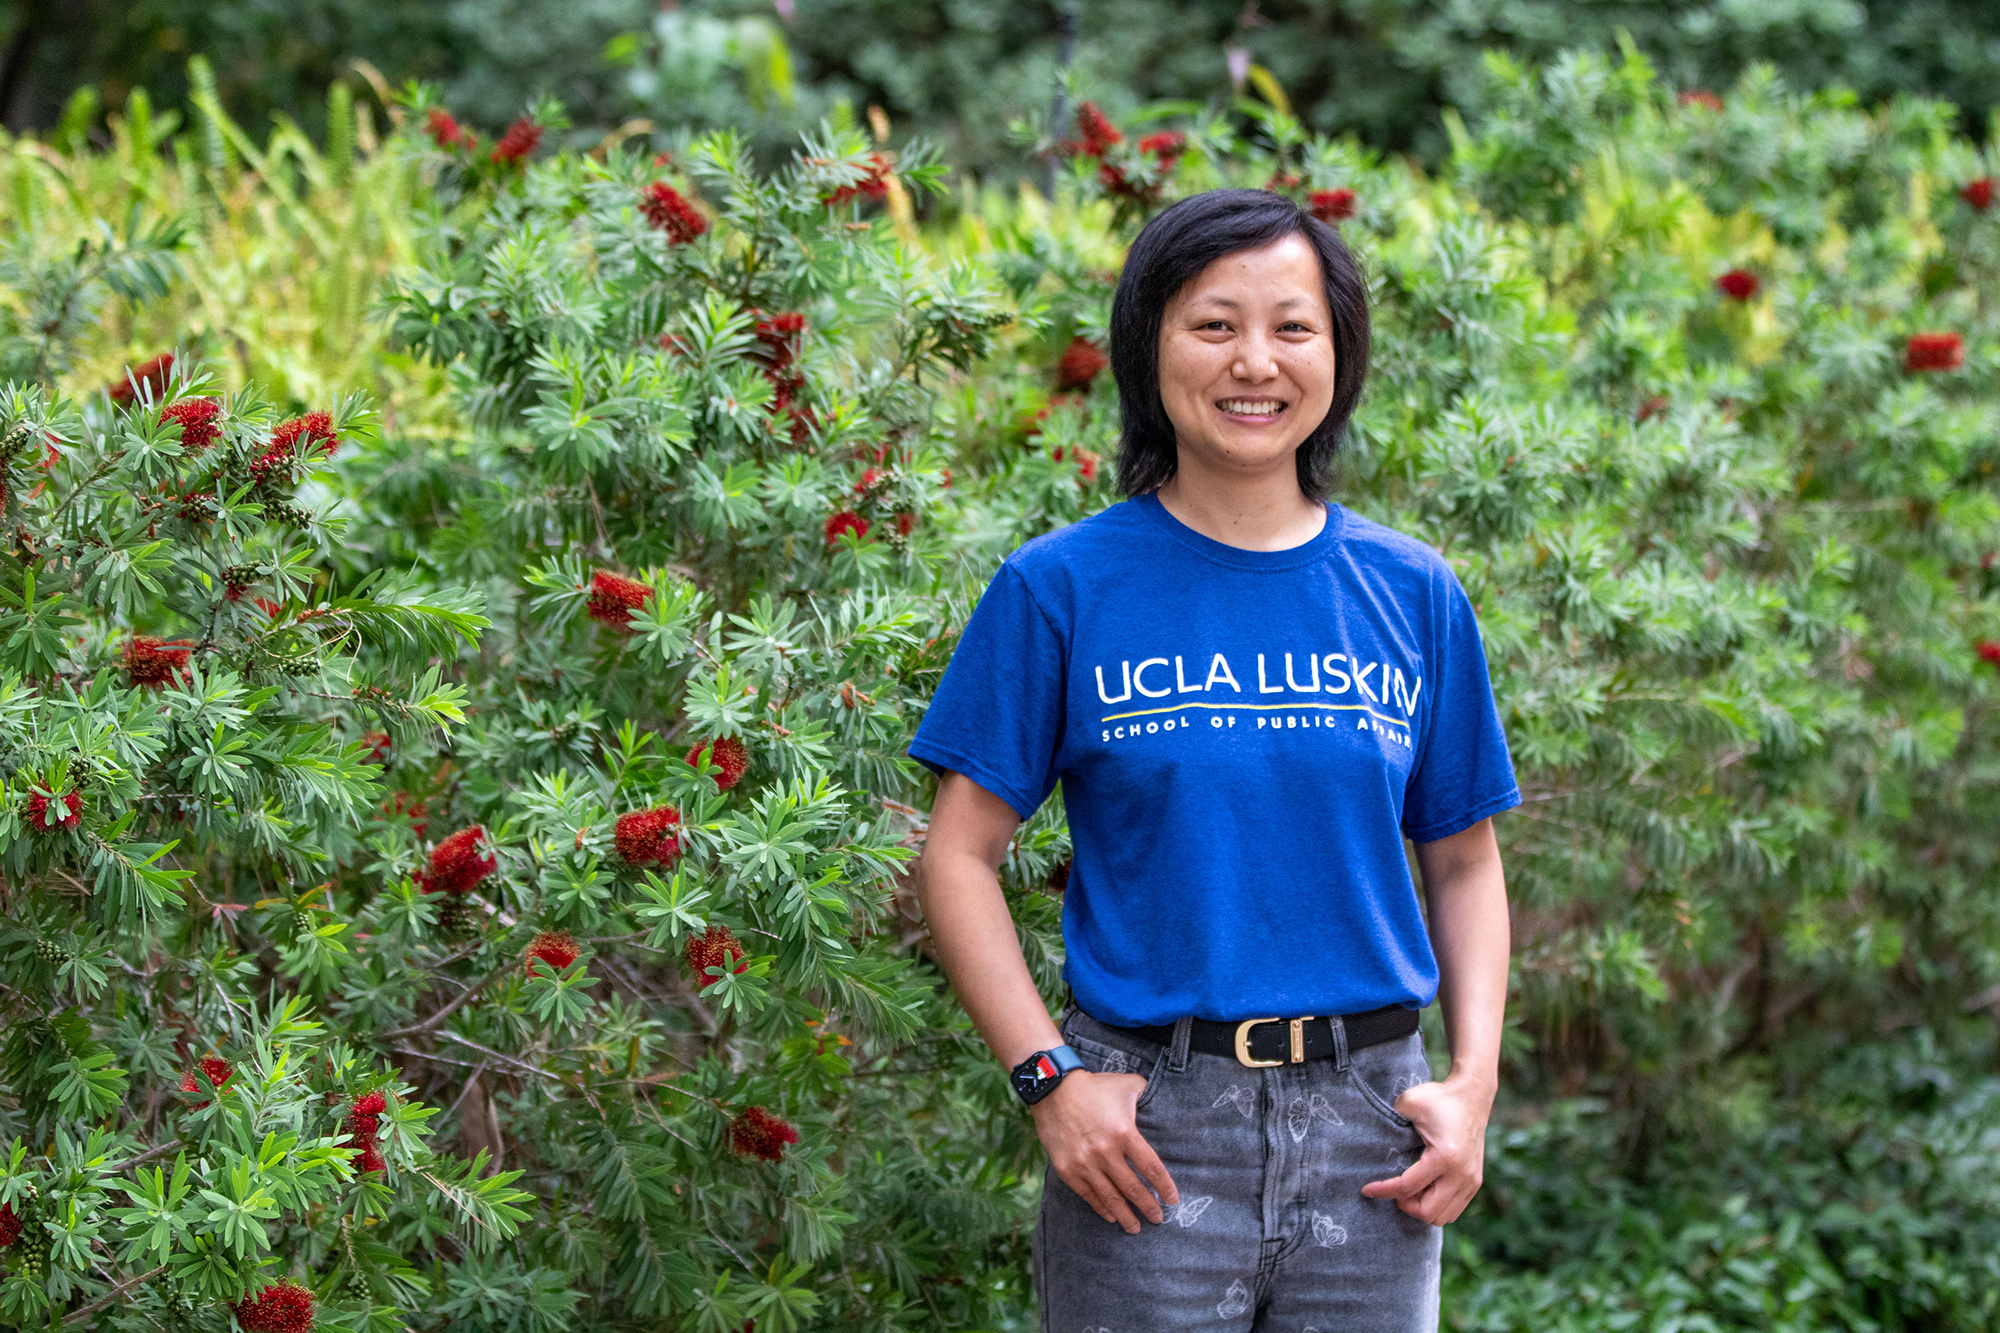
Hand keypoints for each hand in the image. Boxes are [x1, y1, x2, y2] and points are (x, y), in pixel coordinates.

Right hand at [1030, 1068, 1177, 1233]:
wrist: (1052, 1089)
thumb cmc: (1094, 1087)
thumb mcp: (1127, 1084)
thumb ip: (1146, 1095)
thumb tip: (1160, 1103)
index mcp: (1124, 1132)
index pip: (1151, 1168)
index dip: (1164, 1187)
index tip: (1172, 1200)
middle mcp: (1105, 1152)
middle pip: (1133, 1188)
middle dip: (1148, 1207)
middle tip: (1158, 1219)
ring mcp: (1085, 1163)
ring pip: (1111, 1198)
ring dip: (1126, 1215)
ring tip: (1136, 1227)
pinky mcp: (1067, 1169)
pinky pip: (1088, 1195)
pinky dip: (1101, 1208)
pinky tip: (1112, 1216)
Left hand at [1359, 1072, 1493, 1224]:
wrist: (1472, 1095)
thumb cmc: (1439, 1098)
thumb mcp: (1409, 1101)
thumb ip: (1389, 1117)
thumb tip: (1371, 1136)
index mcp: (1444, 1157)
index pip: (1407, 1187)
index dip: (1383, 1191)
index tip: (1367, 1189)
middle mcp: (1461, 1174)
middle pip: (1427, 1212)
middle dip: (1404, 1205)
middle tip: (1393, 1189)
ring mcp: (1471, 1181)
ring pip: (1441, 1217)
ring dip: (1420, 1209)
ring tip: (1408, 1191)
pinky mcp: (1475, 1183)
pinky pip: (1453, 1211)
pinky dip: (1435, 1207)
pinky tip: (1423, 1190)